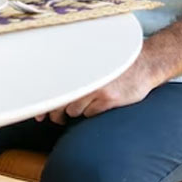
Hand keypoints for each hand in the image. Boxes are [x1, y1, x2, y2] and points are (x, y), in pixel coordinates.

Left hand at [37, 56, 159, 124]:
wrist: (144, 64)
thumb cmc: (113, 64)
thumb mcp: (90, 64)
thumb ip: (73, 74)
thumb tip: (50, 93)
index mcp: (75, 68)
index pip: (52, 90)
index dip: (42, 105)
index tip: (37, 115)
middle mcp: (82, 78)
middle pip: (59, 104)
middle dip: (55, 114)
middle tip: (57, 118)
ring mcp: (95, 89)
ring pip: (74, 111)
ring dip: (76, 111)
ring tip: (84, 105)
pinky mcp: (109, 100)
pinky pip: (90, 114)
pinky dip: (90, 113)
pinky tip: (98, 105)